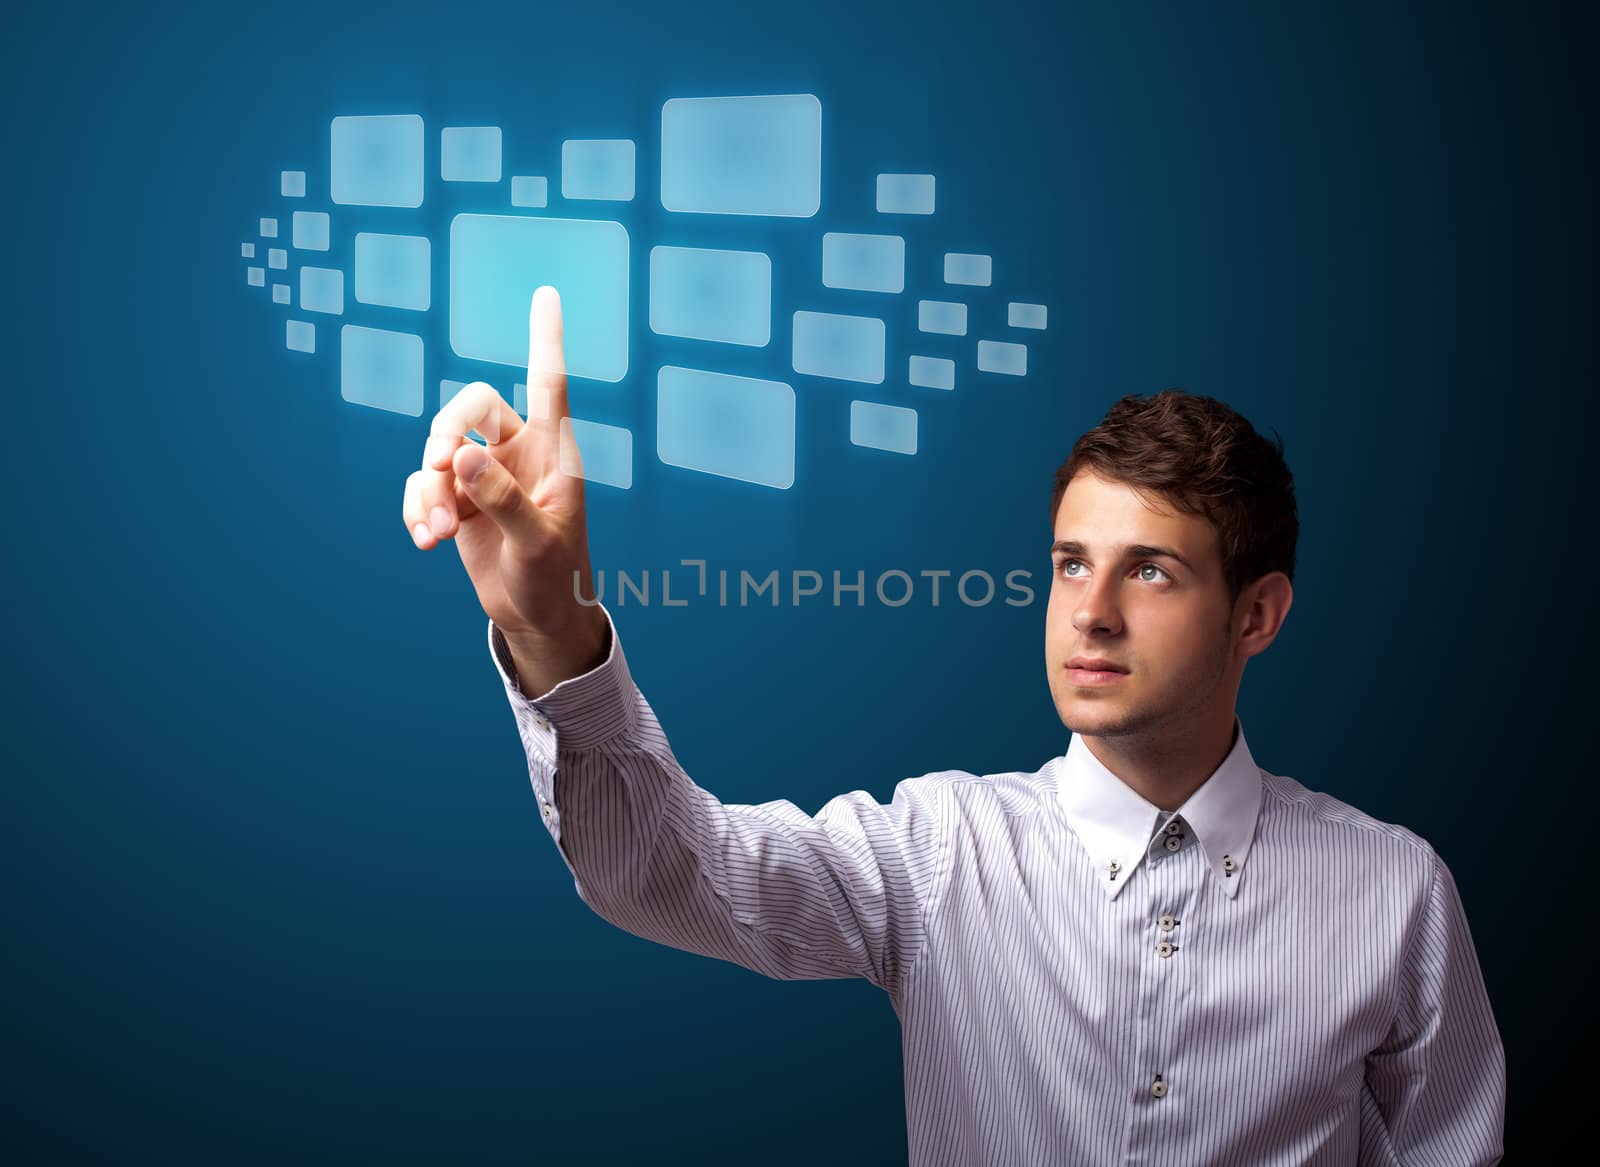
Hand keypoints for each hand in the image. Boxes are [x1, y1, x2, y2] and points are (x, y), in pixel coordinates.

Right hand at [401, 286, 609, 693]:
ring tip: (437, 535)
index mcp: (553, 452)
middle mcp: (518, 453)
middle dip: (444, 431)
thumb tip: (460, 456)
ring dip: (429, 489)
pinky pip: (425, 485)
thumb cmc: (555, 578)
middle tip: (439, 469)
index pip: (548, 383)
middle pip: (471, 405)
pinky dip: (418, 508)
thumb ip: (502, 499)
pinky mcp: (460, 501)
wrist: (538, 618)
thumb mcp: (535, 543)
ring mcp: (485, 476)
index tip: (545, 293)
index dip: (544, 338)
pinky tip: (425, 541)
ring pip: (440, 450)